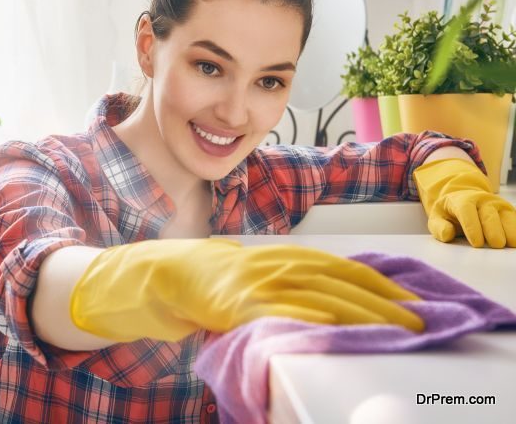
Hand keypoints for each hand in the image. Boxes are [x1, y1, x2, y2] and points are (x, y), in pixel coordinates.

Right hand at [69, 238, 423, 341]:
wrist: (170, 272)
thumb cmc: (217, 277)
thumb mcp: (261, 269)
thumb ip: (294, 279)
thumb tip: (335, 294)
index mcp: (287, 255)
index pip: (344, 268)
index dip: (380, 284)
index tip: (409, 300)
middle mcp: (279, 263)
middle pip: (341, 282)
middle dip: (383, 303)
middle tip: (416, 321)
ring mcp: (260, 283)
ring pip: (321, 297)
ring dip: (360, 314)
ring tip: (392, 331)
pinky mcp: (241, 303)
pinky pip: (280, 312)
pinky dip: (307, 318)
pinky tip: (330, 326)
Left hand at [414, 158, 515, 247]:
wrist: (464, 199)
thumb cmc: (450, 212)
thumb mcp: (438, 217)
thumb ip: (439, 227)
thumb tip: (447, 234)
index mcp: (462, 200)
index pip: (467, 211)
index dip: (472, 227)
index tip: (476, 243)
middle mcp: (482, 200)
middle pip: (489, 215)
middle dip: (493, 230)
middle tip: (496, 245)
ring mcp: (498, 204)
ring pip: (506, 216)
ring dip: (510, 230)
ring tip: (510, 245)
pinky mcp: (509, 210)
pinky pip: (515, 219)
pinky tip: (515, 242)